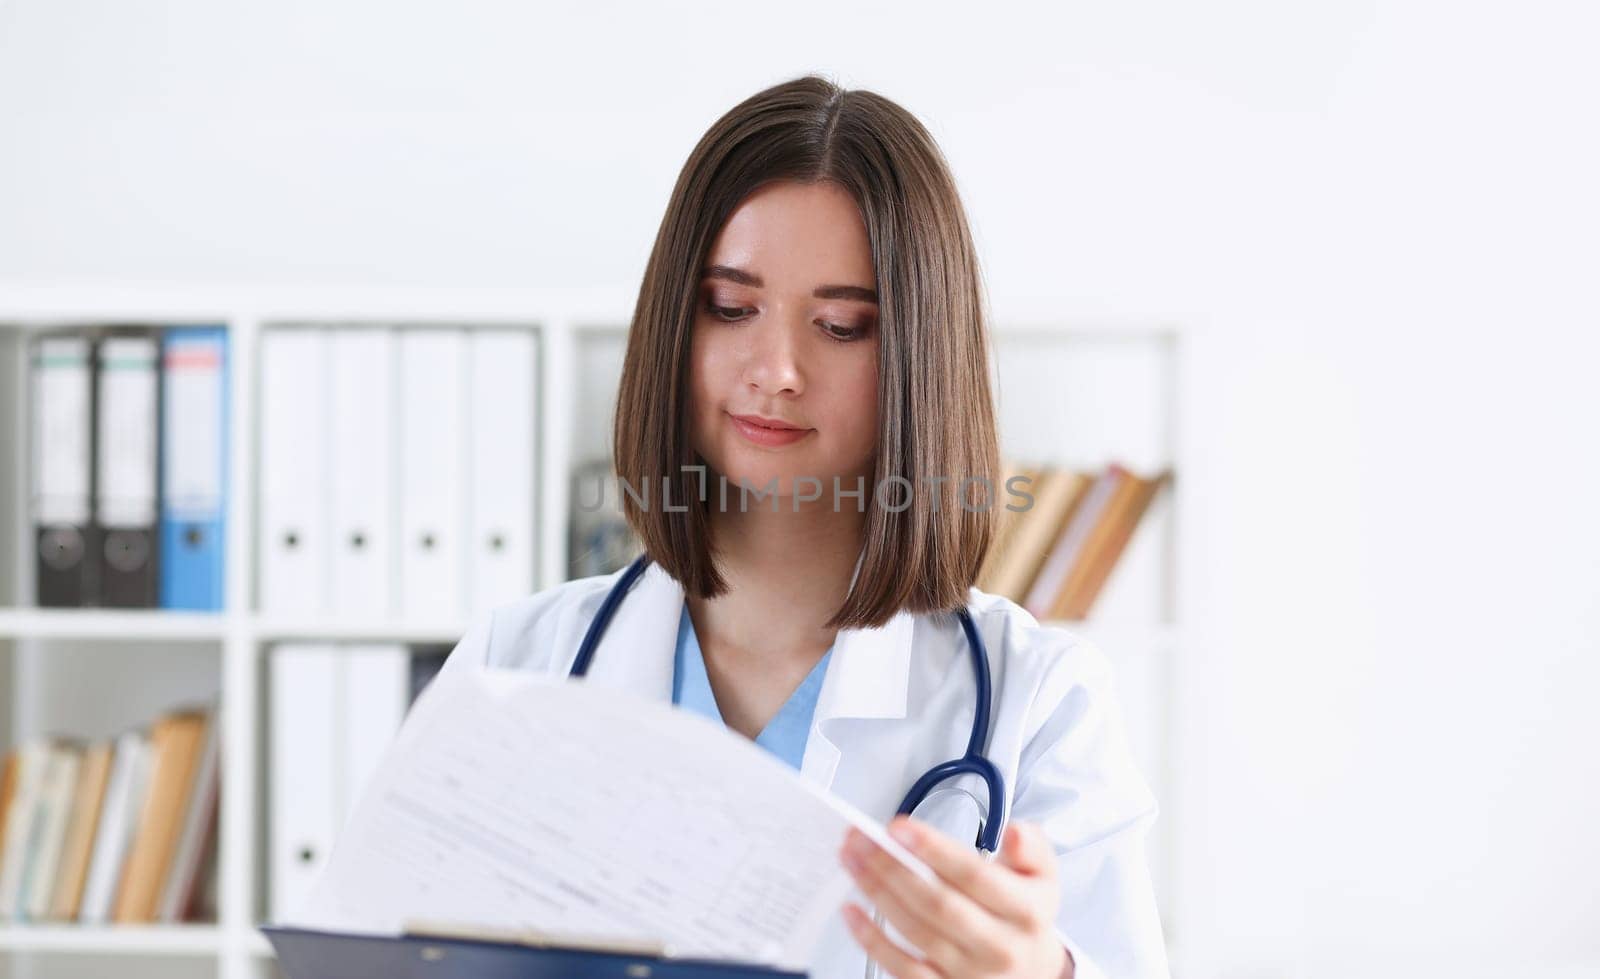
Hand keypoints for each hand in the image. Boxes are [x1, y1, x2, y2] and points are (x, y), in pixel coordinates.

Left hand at [839, 816, 1072, 977]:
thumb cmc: (1025, 912)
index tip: (898, 828)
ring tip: (853, 860)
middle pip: (938, 904)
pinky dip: (872, 940)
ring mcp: (970, 973)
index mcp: (1026, 910)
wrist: (1032, 967)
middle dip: (893, 868)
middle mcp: (999, 946)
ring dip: (877, 893)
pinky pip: (902, 969)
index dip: (933, 850)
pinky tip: (852, 911)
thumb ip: (1030, 846)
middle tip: (862, 840)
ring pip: (916, 934)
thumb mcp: (1041, 872)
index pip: (974, 876)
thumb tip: (1016, 833)